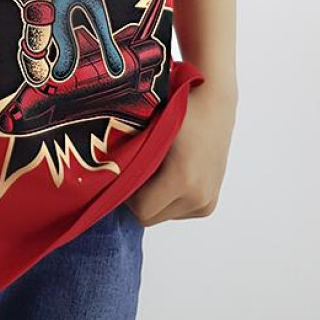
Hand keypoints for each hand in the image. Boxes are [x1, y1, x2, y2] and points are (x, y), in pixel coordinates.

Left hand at [123, 83, 236, 226]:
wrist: (214, 102)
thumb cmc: (178, 109)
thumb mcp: (151, 132)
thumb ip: (132, 159)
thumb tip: (105, 179)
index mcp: (184, 179)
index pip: (141, 210)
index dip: (126, 192)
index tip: (125, 170)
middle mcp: (199, 197)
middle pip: (151, 217)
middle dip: (139, 197)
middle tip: (137, 168)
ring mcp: (207, 202)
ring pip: (163, 215)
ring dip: (154, 198)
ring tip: (156, 167)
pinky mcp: (210, 204)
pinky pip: (177, 211)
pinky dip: (168, 198)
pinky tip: (170, 173)